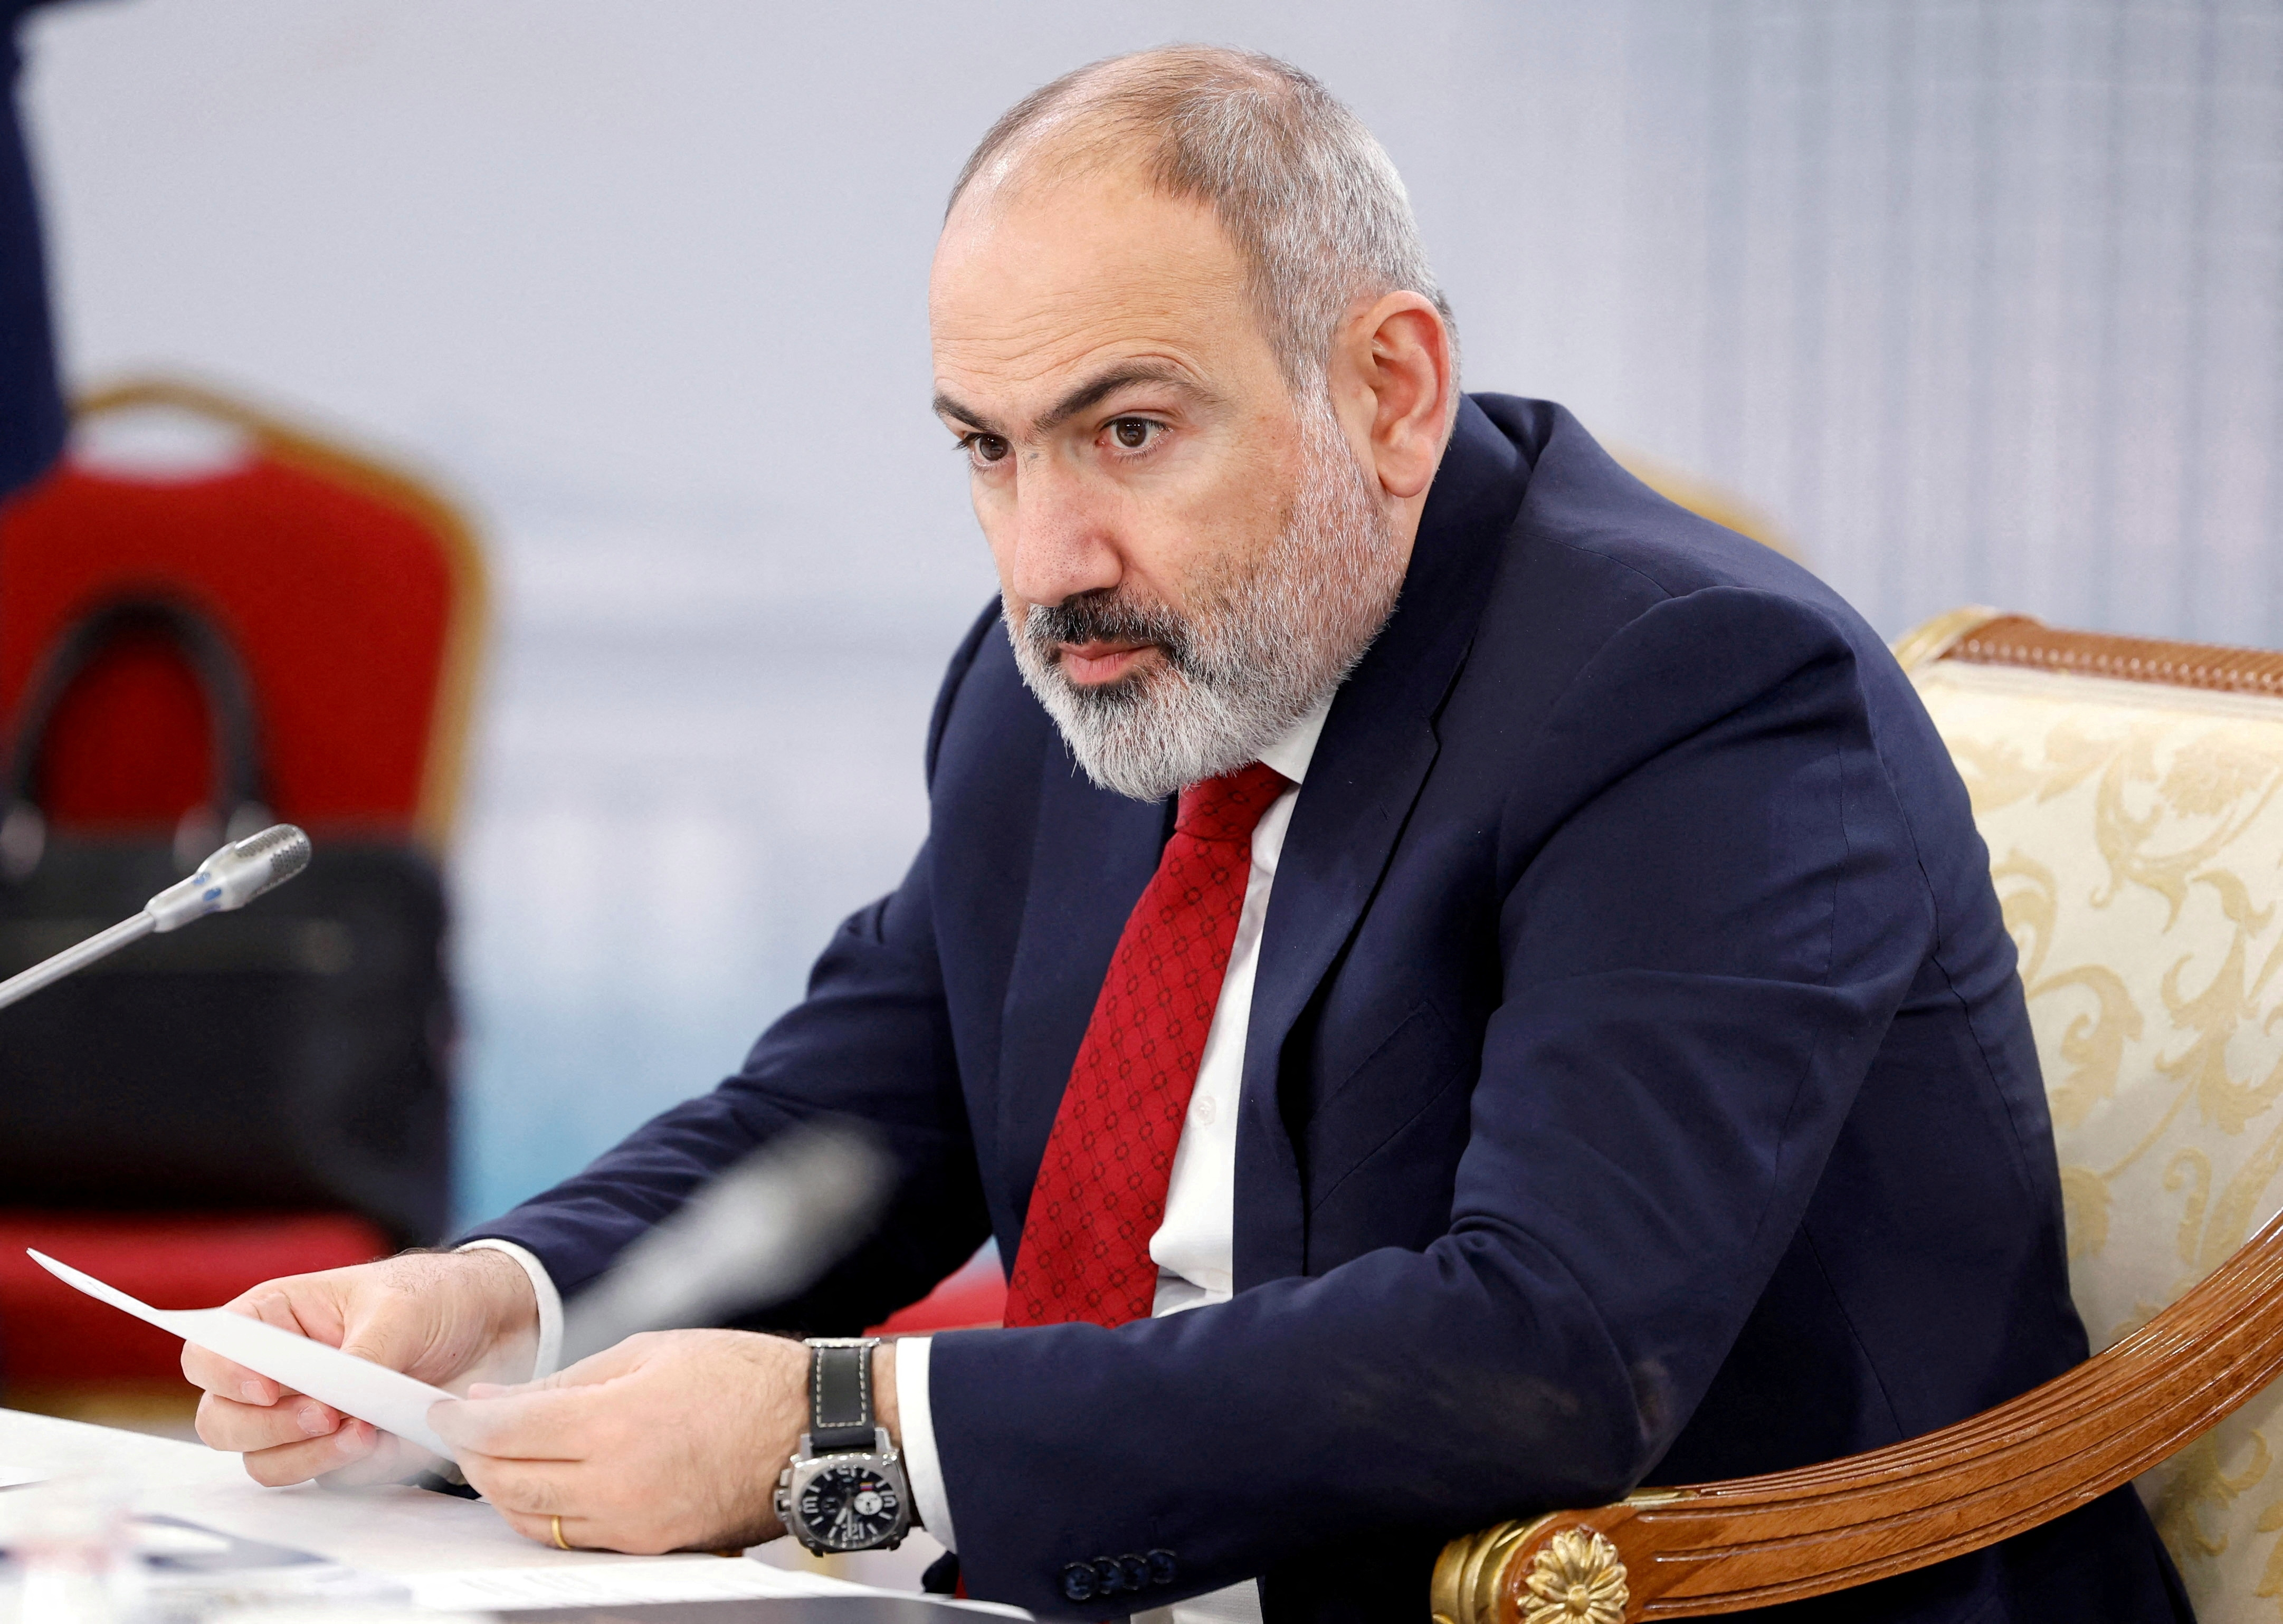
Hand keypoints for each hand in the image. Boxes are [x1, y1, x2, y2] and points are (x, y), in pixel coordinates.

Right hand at [183, 1249, 539, 1487]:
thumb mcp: (399, 1308)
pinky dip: (349, 1468)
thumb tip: (335, 1402)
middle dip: (270, 1427)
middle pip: (222, 1422)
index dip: (224, 1376)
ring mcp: (302, 1418)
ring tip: (366, 1431)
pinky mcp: (338, 1451)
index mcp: (273, 1320)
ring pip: (266, 1461)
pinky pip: (321, 1479)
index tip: (268, 1388)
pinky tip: (387, 1441)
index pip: (208, 1353)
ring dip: (309, 1455)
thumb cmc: (433, 1297)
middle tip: (327, 1414)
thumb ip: (360, 1354)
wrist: (491, 1326)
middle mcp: (276, 1374)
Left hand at [431, 1332, 900, 1554]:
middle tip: (463, 1431)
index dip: (461, 1423)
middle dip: (472, 1458)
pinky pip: (571, 1538)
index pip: (505, 1433)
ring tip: (499, 1455)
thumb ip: (566, 1380)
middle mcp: (618, 1483)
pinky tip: (542, 1482)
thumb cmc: (741, 1377)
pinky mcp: (651, 1546)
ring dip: (501, 1489)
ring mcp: (634, 1524)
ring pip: (530, 1520)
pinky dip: (542, 1512)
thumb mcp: (649, 1350)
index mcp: (617, 1423)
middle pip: (506, 1484)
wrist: (811, 1430)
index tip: (442, 1411)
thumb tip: (496, 1403)